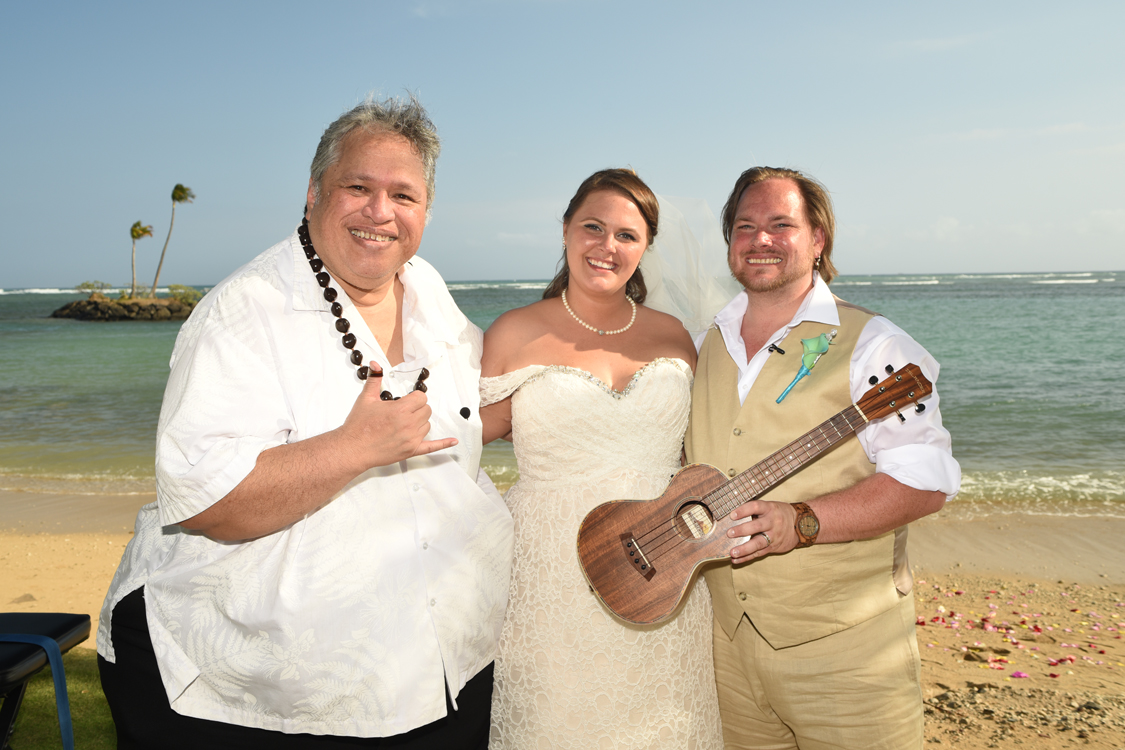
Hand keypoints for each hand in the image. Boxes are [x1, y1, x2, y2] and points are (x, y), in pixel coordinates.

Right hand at [338, 365, 457, 468]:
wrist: (352, 448)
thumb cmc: (358, 426)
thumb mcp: (366, 399)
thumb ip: (374, 379)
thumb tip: (375, 365)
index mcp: (400, 410)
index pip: (421, 398)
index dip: (414, 397)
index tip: (406, 400)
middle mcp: (408, 424)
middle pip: (426, 410)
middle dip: (417, 408)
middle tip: (403, 411)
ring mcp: (411, 439)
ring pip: (427, 425)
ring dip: (419, 422)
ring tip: (403, 423)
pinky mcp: (411, 451)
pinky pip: (432, 447)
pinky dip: (443, 443)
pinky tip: (453, 441)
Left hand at [726, 500, 799, 564]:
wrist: (800, 525)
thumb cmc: (779, 514)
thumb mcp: (770, 506)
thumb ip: (755, 510)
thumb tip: (732, 514)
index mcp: (769, 509)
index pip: (755, 507)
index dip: (743, 510)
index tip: (732, 515)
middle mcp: (772, 522)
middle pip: (757, 526)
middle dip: (742, 530)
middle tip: (730, 533)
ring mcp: (773, 536)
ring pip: (758, 543)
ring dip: (744, 549)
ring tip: (733, 552)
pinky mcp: (772, 547)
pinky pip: (759, 553)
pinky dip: (746, 557)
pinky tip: (736, 560)